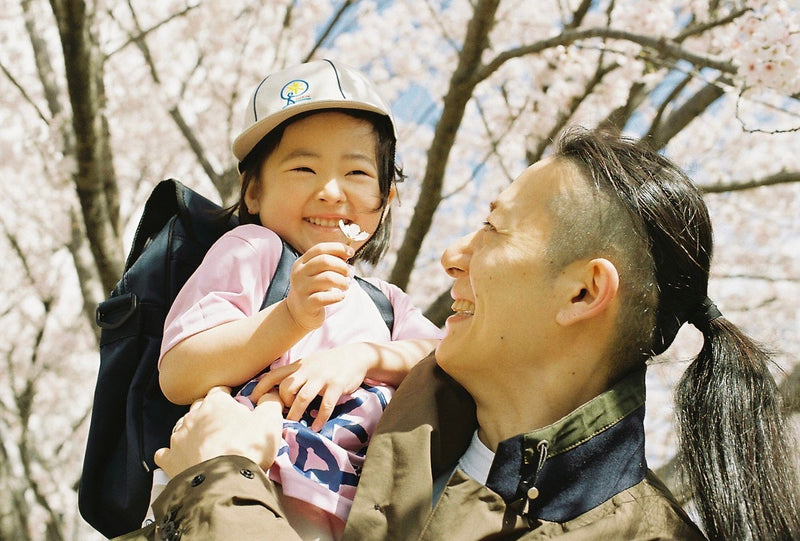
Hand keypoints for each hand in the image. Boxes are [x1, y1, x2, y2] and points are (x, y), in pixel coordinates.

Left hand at [155, 386, 283, 476]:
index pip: (220, 391)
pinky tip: (182, 459)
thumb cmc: (248, 447)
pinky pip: (166, 454)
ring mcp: (178, 437)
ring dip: (193, 433)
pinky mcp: (170, 459)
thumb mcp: (269, 421)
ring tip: (207, 445)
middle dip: (210, 414)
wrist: (224, 483)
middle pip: (200, 407)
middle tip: (224, 427)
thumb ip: (270, 402)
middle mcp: (193, 415)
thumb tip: (270, 393)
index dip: (229, 398)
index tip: (237, 407)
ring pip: (183, 428)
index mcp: (216, 402)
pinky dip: (173, 455)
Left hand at [248, 344, 370, 430]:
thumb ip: (293, 375)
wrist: (355, 356)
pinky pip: (326, 404)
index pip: (273, 374)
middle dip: (282, 403)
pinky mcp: (337, 385)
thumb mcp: (308, 364)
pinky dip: (320, 418)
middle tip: (283, 415)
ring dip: (296, 413)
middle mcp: (308, 370)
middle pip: (286, 387)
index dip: (260, 387)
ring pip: (303, 397)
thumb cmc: (328, 364)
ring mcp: (322, 377)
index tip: (251, 401)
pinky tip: (316, 427)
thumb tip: (272, 389)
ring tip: (294, 425)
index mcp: (298, 366)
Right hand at [285, 242, 353, 330]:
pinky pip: (324, 297)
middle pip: (324, 261)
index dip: (337, 248)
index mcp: (301, 263)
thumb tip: (348, 252)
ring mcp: (301, 289)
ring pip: (327, 278)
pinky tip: (341, 296)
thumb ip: (329, 261)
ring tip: (346, 286)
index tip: (351, 253)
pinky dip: (337, 296)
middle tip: (348, 274)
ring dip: (342, 281)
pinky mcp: (307, 304)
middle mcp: (299, 274)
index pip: (320, 249)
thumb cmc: (313, 289)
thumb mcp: (316, 273)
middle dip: (342, 266)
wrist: (296, 313)